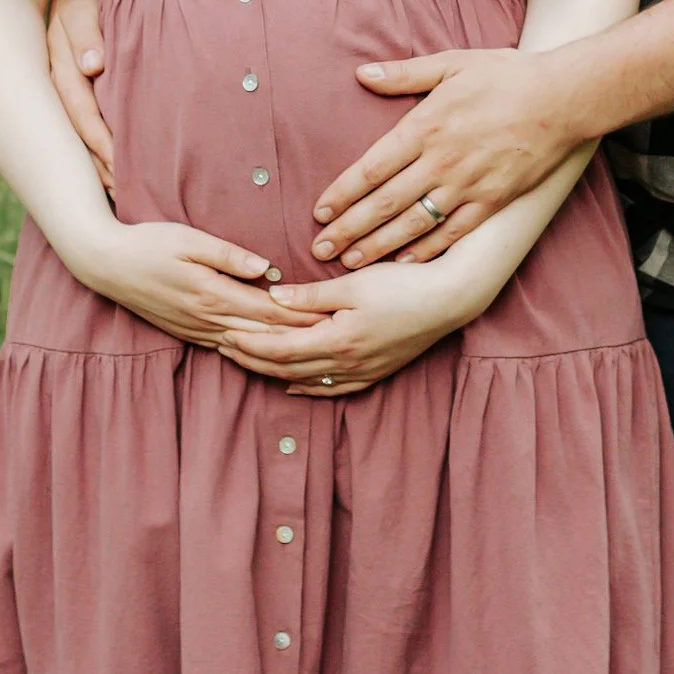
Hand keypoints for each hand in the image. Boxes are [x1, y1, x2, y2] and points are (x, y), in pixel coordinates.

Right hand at [47, 0, 113, 193]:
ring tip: (120, 194)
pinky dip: (98, 145)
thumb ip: (86, 29)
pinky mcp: (78, 84)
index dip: (99, 139)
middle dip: (98, 163)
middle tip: (123, 193)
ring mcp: (66, 84)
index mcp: (58, 61)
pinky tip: (113, 168)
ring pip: (79, 132)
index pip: (79, 109)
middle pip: (75, 131)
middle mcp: (58, 79)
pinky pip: (86, 121)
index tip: (121, 165)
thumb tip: (93, 66)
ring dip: (97, 162)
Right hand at [75, 219, 324, 348]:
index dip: (302, 315)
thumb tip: (268, 267)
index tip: (332, 317)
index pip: (269, 310)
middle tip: (336, 339)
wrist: (107, 264)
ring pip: (247, 348)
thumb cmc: (149, 243)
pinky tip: (268, 358)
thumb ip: (230, 255)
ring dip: (279, 351)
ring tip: (312, 353)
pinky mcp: (188, 333)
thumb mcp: (189, 239)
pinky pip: (227, 350)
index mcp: (212, 294)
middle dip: (300, 338)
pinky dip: (252, 356)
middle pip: (263, 334)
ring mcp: (196, 330)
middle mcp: (207, 319)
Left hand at [221, 259, 479, 394]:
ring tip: (248, 364)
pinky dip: (307, 387)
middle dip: (253, 361)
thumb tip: (272, 297)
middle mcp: (347, 364)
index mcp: (338, 340)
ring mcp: (362, 372)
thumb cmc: (403, 284)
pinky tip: (294, 384)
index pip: (280, 350)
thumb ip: (311, 295)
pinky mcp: (375, 372)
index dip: (250, 346)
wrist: (449, 300)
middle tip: (225, 349)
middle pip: (288, 369)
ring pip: (307, 381)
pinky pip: (332, 389)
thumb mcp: (353, 283)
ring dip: (274, 374)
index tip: (225, 335)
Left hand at [310, 49, 576, 269]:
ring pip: (413, 224)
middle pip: (384, 203)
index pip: (371, 168)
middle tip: (320, 248)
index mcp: (426, 126)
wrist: (562, 98)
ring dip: (378, 246)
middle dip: (349, 229)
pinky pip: (451, 233)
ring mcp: (467, 185)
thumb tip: (363, 73)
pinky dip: (425, 251)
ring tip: (350, 262)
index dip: (342, 193)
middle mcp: (441, 161)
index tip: (319, 212)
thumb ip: (405, 74)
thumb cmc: (506, 75)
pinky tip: (404, 263)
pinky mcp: (492, 201)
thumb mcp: (453, 63)